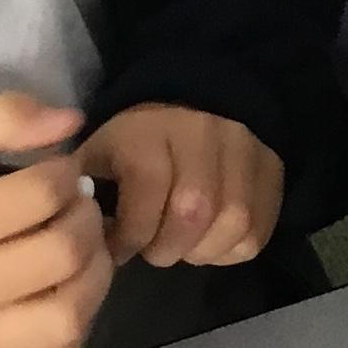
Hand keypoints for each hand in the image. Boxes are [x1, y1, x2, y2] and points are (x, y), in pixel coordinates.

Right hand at [0, 91, 111, 347]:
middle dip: (85, 218)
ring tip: (80, 249)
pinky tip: (60, 291)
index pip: (39, 195)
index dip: (63, 173)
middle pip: (63, 253)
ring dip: (94, 272)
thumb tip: (71, 122)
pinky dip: (75, 319)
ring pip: (71, 314)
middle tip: (77, 207)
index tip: (57, 172)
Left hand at [74, 105, 282, 269]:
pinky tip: (210, 241)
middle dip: (167, 247)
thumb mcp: (100, 150)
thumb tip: (75, 230)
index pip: (146, 191)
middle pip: (194, 211)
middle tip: (153, 250)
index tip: (115, 248)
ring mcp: (245, 150)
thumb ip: (81, 187)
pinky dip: (233, 248)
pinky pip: (259, 228)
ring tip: (184, 246)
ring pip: (233, 222)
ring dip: (203, 251)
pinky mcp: (272, 169)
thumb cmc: (138, 137)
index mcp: (150, 130)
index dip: (129, 234)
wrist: (197, 96)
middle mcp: (203, 134)